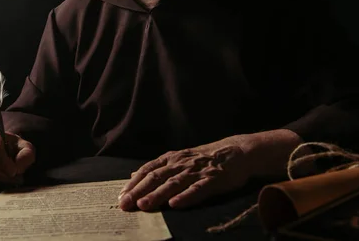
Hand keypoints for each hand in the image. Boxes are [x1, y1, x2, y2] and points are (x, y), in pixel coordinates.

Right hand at [0, 128, 35, 187]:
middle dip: (0, 174)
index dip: (3, 162)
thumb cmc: (14, 147)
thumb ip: (25, 155)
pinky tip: (6, 182)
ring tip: (13, 181)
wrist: (7, 150)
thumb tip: (18, 168)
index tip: (14, 171)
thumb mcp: (24, 146)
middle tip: (14, 179)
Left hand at [118, 140, 250, 210]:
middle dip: (139, 191)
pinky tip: (175, 204)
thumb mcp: (178, 159)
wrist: (236, 151)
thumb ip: (157, 168)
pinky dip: (186, 196)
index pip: (147, 170)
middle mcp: (180, 164)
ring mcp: (196, 171)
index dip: (134, 183)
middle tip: (125, 205)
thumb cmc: (204, 158)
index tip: (121, 195)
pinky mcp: (212, 179)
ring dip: (157, 195)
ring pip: (173, 184)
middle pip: (156, 177)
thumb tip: (133, 175)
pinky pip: (197, 189)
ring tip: (144, 206)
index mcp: (171, 159)